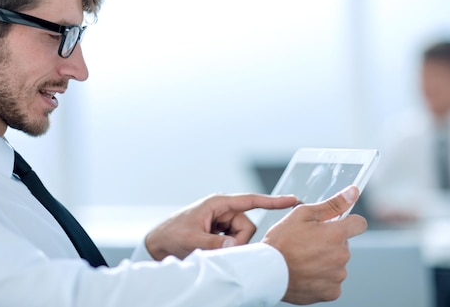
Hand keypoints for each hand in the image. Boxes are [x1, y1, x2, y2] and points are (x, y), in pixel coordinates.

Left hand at [145, 193, 297, 260]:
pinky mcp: (219, 232)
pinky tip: (212, 249)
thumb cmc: (171, 235)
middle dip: (238, 241)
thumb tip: (236, 245)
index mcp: (217, 204)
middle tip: (220, 250)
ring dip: (231, 246)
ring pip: (242, 236)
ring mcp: (221, 221)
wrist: (157, 244)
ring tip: (211, 249)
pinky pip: (234, 241)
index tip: (292, 200)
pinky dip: (228, 248)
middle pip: (247, 226)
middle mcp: (222, 210)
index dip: (272, 201)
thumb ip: (215, 242)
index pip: (251, 200)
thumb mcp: (192, 239)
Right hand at [262, 185, 366, 304]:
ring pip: (337, 263)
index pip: (359, 224)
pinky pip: (332, 281)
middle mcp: (341, 256)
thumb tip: (353, 192)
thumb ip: (332, 204)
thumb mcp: (302, 214)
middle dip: (330, 242)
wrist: (267, 273)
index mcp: (336, 235)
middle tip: (307, 243)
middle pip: (343, 244)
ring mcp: (337, 276)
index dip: (348, 221)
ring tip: (303, 259)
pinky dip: (321, 277)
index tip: (335, 224)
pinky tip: (306, 272)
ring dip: (325, 260)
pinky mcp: (331, 292)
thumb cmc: (281, 242)